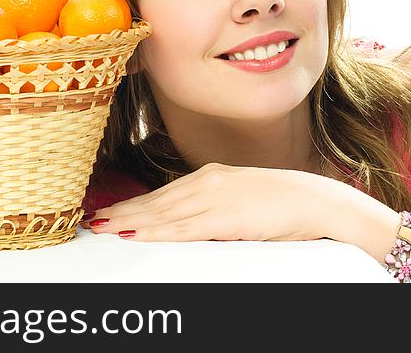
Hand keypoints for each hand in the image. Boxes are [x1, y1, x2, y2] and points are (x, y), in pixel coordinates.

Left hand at [86, 162, 358, 241]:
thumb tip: (188, 218)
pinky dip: (157, 232)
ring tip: (106, 229)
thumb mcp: (241, 195)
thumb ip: (213, 204)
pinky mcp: (225, 217)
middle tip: (95, 221)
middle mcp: (208, 182)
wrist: (314, 200)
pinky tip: (138, 235)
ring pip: (163, 214)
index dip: (134, 203)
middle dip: (124, 212)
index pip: (163, 193)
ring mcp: (215, 198)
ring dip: (132, 222)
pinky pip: (184, 228)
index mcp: (211, 175)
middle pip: (156, 202)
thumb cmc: (282, 201)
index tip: (111, 211)